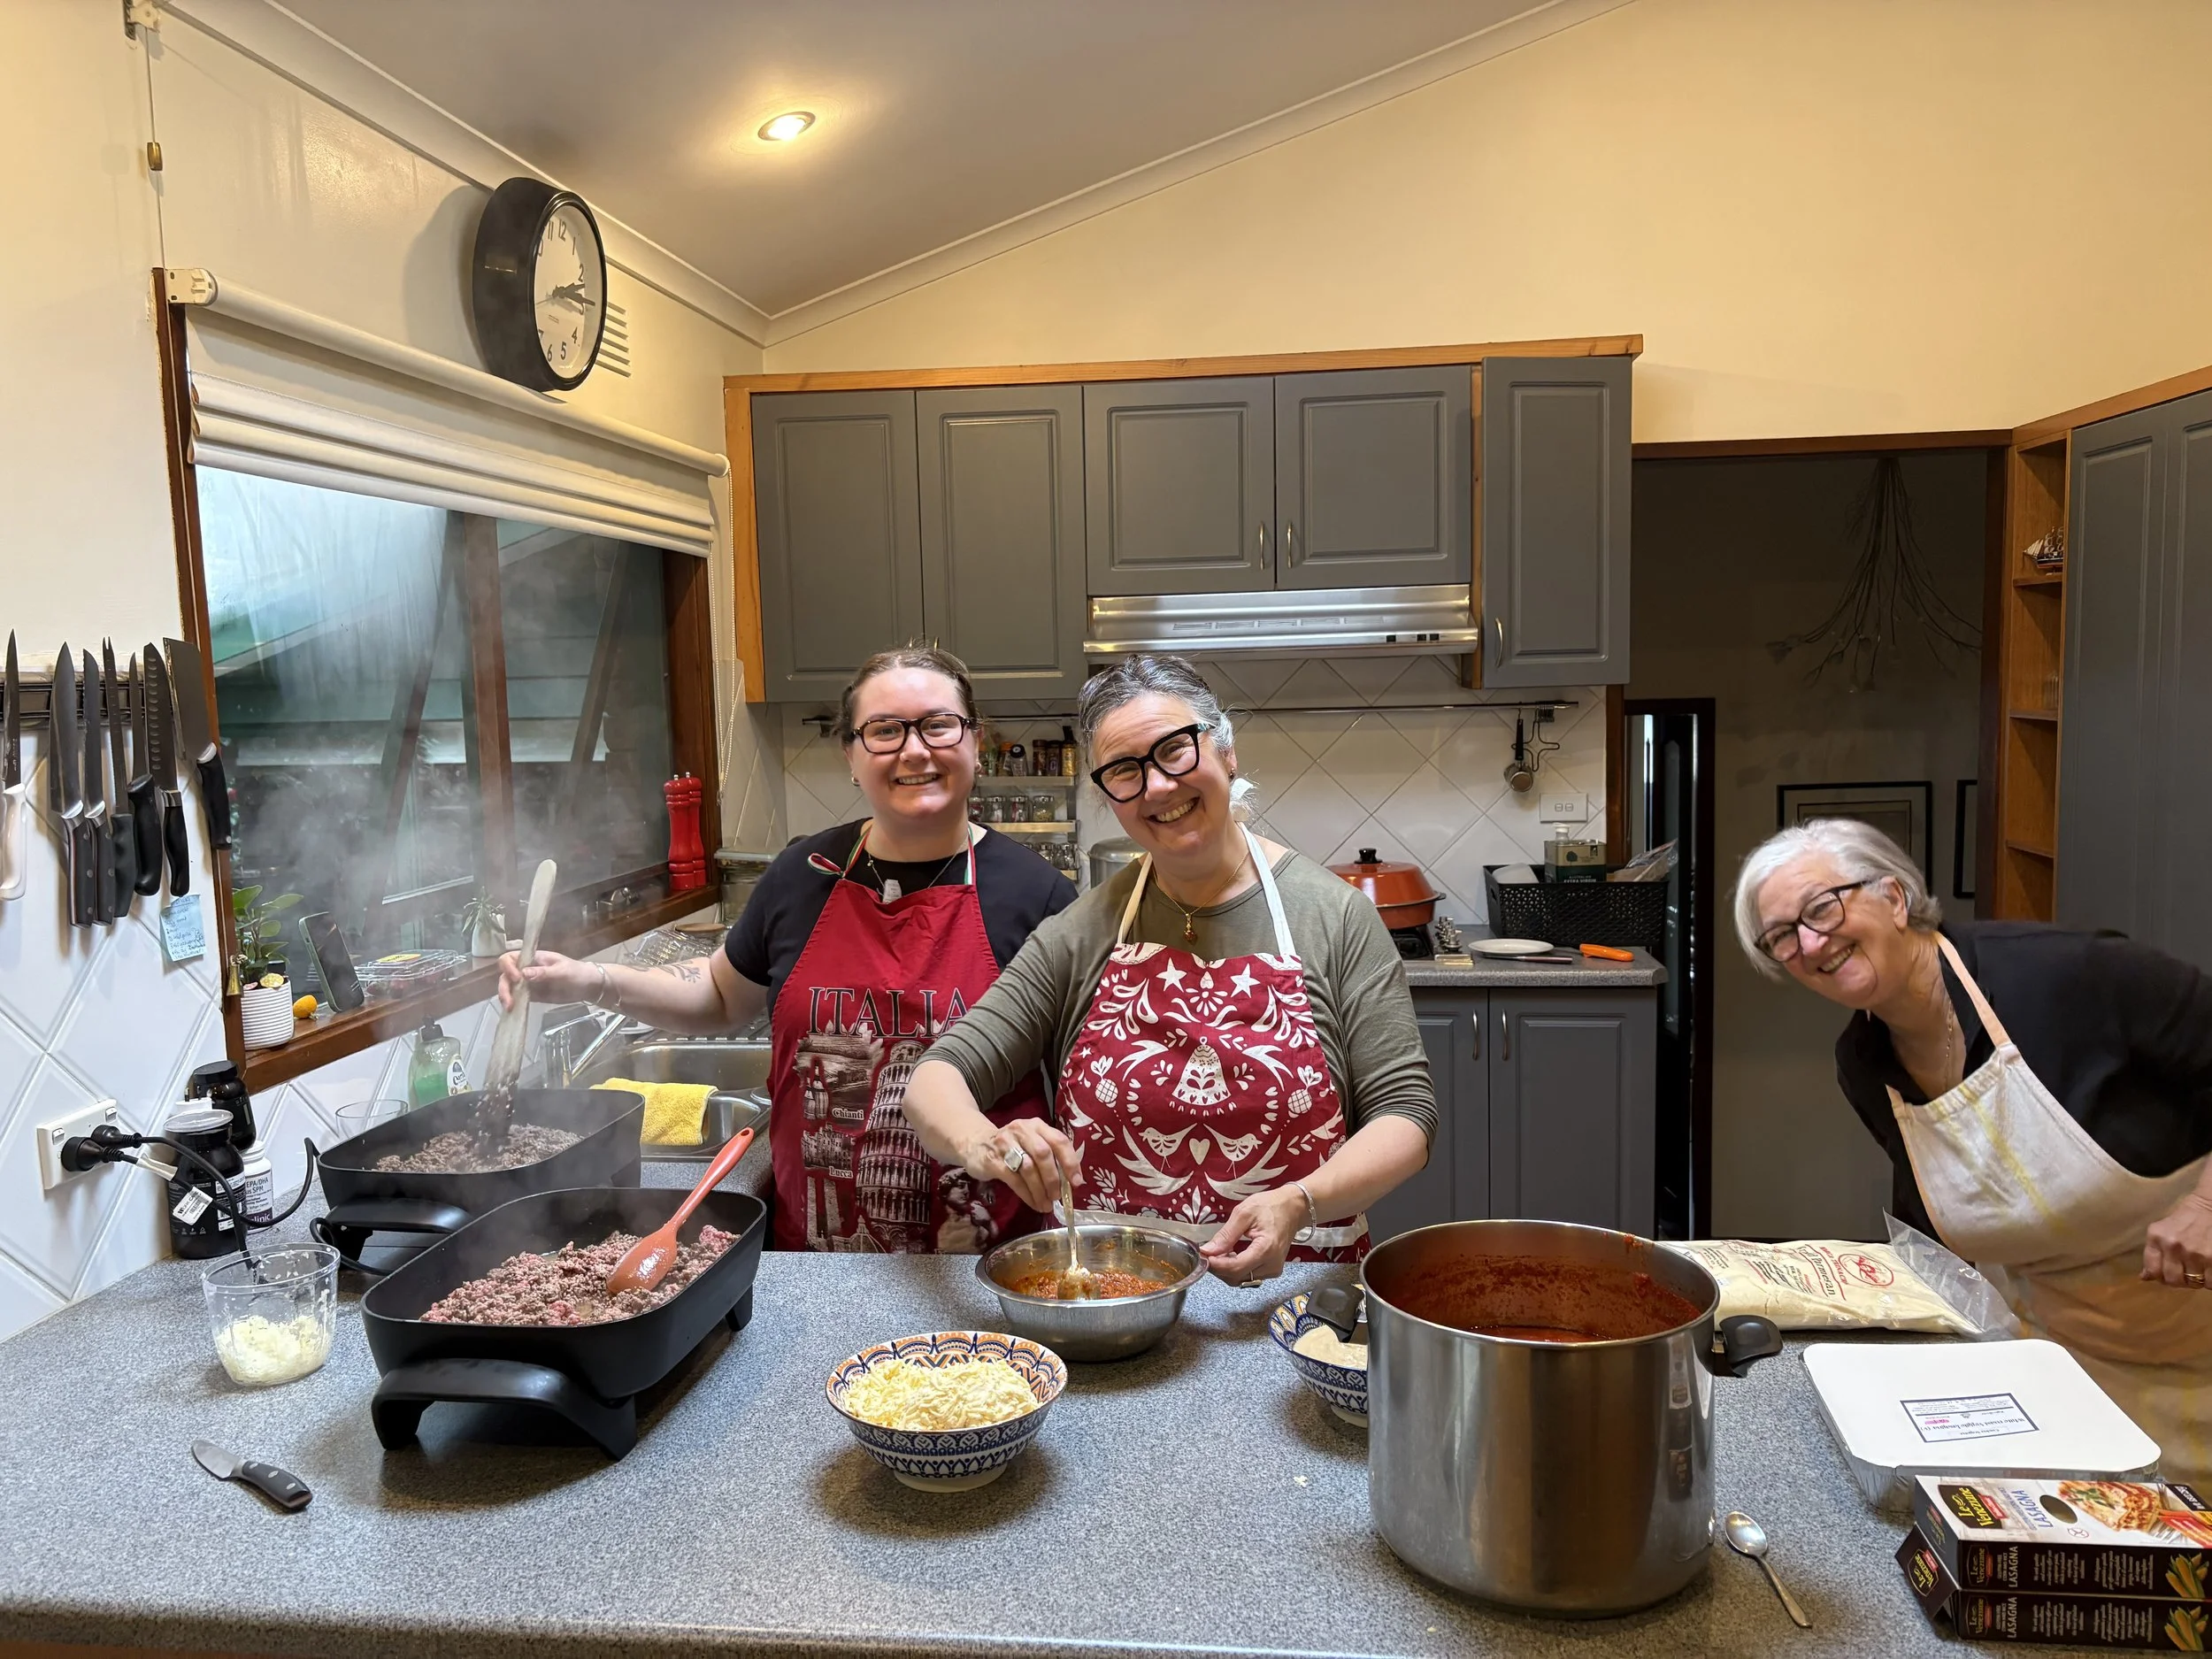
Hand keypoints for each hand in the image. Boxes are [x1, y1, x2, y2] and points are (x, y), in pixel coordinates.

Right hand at [496, 947, 601, 1010]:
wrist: (589, 986)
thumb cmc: (577, 973)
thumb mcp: (562, 971)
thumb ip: (543, 973)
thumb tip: (523, 974)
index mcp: (533, 958)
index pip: (510, 958)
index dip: (508, 967)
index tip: (517, 978)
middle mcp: (527, 969)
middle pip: (506, 974)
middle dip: (504, 987)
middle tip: (509, 1001)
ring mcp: (528, 982)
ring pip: (509, 987)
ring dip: (506, 996)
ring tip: (510, 1007)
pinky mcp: (532, 994)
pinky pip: (517, 997)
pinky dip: (513, 1003)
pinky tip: (513, 1010)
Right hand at [954, 1117, 1080, 1214]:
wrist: (975, 1144)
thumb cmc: (1012, 1147)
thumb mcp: (1032, 1143)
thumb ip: (1050, 1156)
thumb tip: (1072, 1182)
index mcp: (1037, 1126)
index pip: (1059, 1141)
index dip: (1070, 1163)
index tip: (1076, 1183)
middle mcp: (1022, 1130)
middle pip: (1044, 1155)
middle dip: (1053, 1179)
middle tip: (1057, 1197)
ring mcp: (1005, 1144)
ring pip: (1029, 1169)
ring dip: (1040, 1191)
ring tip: (1046, 1205)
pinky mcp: (993, 1160)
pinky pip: (1014, 1180)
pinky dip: (1027, 1194)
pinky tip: (1033, 1203)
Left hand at [1199, 1186, 1307, 1285]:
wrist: (1293, 1208)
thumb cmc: (1270, 1206)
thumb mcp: (1244, 1213)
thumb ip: (1225, 1235)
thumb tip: (1208, 1251)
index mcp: (1266, 1249)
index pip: (1235, 1268)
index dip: (1216, 1265)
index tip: (1202, 1256)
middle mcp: (1272, 1265)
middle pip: (1237, 1277)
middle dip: (1219, 1267)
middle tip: (1209, 1251)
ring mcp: (1273, 1270)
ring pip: (1241, 1279)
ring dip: (1226, 1269)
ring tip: (1220, 1251)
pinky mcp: (1272, 1270)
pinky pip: (1248, 1275)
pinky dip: (1236, 1268)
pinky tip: (1231, 1255)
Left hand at [2143, 1191, 2211, 1287]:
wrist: (2210, 1205)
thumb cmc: (2187, 1217)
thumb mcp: (2163, 1230)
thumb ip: (2154, 1252)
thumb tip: (2145, 1277)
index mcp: (2156, 1237)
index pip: (2152, 1270)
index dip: (2161, 1277)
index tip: (2168, 1275)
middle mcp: (2173, 1246)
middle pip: (2174, 1281)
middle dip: (2181, 1280)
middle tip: (2187, 1272)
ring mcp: (2195, 1253)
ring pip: (2195, 1283)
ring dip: (2198, 1280)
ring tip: (2201, 1268)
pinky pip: (2210, 1282)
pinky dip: (2210, 1279)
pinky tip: (2210, 1267)